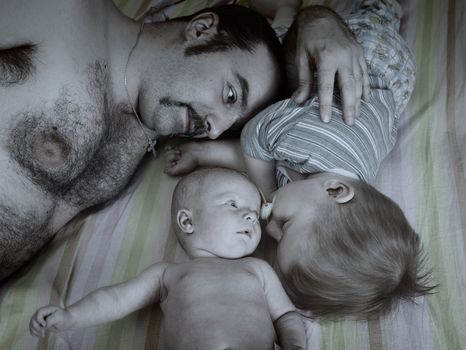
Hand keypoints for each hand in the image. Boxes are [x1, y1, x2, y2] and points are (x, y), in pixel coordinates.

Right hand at [29, 305, 71, 337]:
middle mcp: (41, 313)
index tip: (45, 326)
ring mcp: (39, 318)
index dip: (39, 320)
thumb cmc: (64, 317)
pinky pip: (32, 329)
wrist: (66, 321)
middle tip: (43, 333)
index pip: (39, 313)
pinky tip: (40, 335)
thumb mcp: (59, 317)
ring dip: (35, 331)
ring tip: (43, 335)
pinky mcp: (38, 324)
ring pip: (31, 324)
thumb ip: (51, 319)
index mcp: (47, 309)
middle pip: (33, 319)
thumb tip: (44, 325)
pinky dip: (34, 333)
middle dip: (37, 327)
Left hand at [164, 144, 198, 175]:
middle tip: (179, 156)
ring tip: (179, 152)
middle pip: (166, 159)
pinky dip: (168, 148)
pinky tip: (171, 147)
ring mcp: (175, 156)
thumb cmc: (192, 160)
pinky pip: (168, 149)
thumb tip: (165, 172)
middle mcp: (175, 163)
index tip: (176, 161)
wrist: (198, 152)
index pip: (166, 166)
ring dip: (172, 151)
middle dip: (172, 156)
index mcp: (176, 168)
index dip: (169, 162)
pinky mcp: (177, 150)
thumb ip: (173, 171)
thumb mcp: (183, 167)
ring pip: (166, 154)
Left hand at [286, 6, 369, 124]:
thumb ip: (303, 80)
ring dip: (358, 100)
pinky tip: (365, 100)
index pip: (326, 86)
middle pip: (348, 86)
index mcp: (326, 57)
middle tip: (349, 123)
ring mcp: (354, 53)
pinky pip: (364, 72)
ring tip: (357, 115)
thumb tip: (298, 101)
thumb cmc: (307, 38)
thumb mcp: (301, 58)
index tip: (326, 119)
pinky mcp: (359, 52)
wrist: (321, 15)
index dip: (326, 104)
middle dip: (349, 106)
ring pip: (359, 80)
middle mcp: (343, 56)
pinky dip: (365, 87)